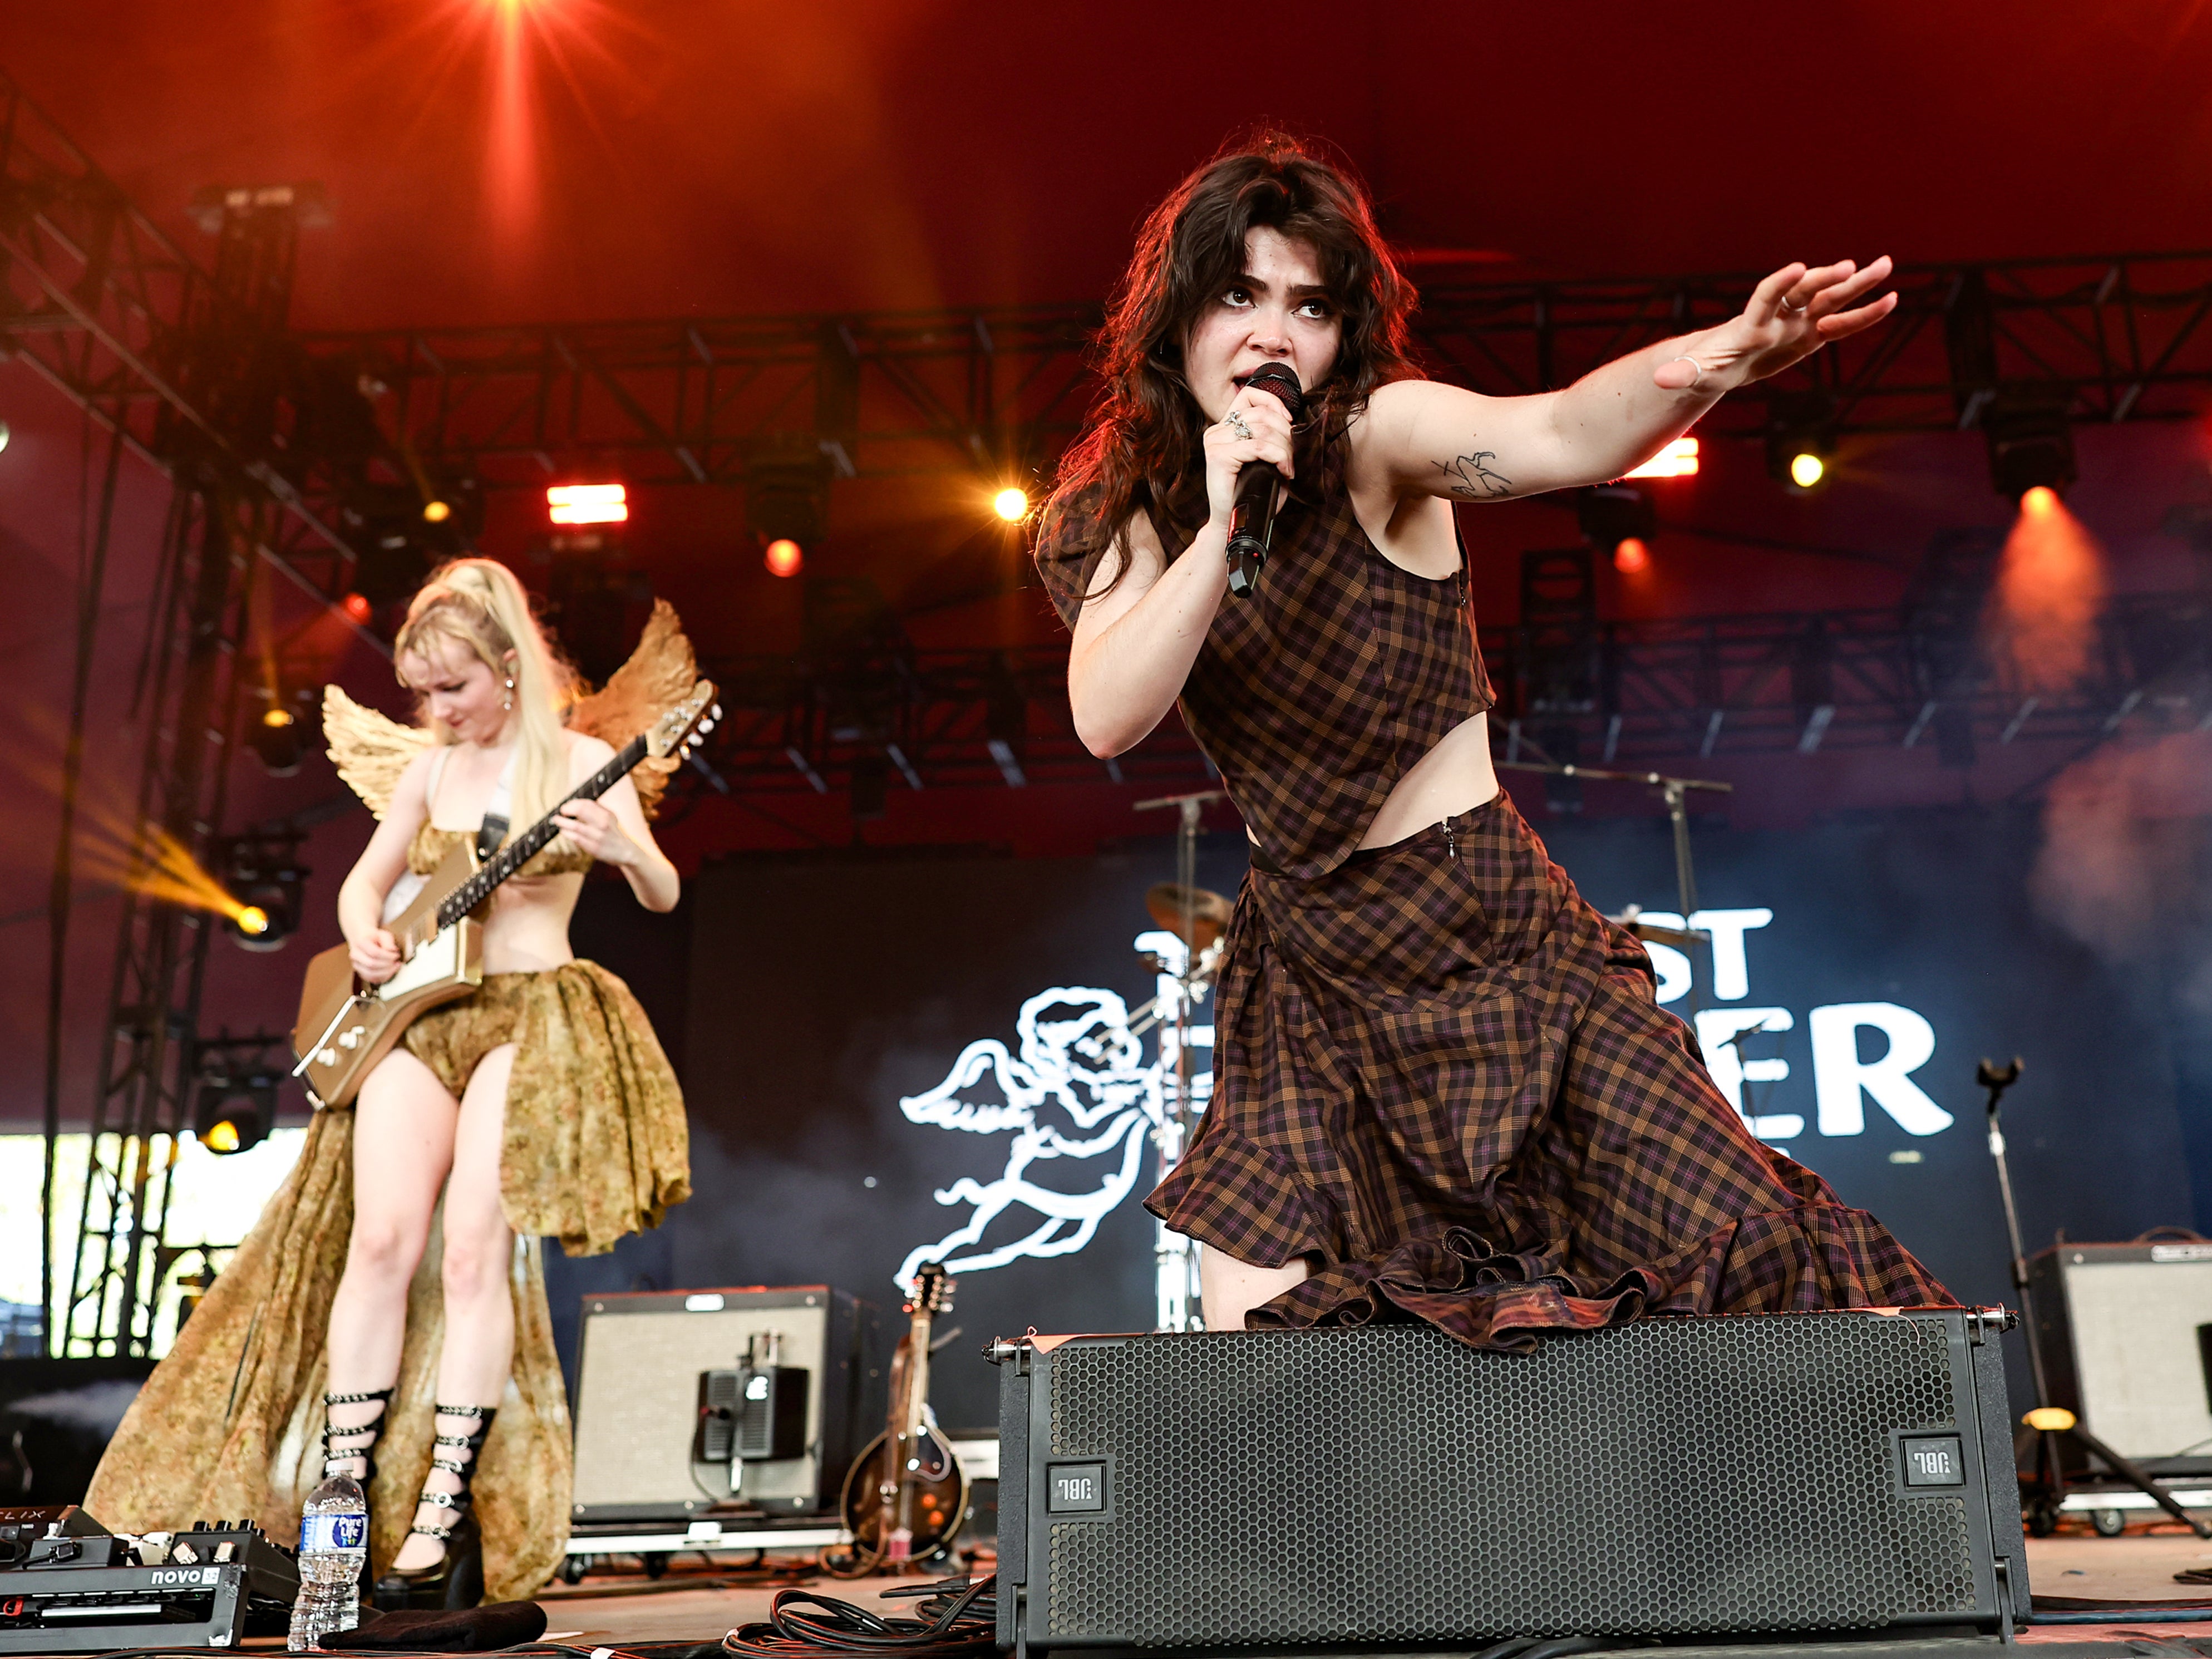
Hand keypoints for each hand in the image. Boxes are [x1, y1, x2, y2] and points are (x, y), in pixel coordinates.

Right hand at [350, 928, 400, 984]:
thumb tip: (392, 950)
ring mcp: (357, 966)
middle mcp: (355, 955)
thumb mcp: (383, 935)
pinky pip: (372, 979)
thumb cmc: (375, 939)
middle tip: (396, 962)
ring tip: (395, 967)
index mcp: (360, 943)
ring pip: (370, 974)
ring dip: (386, 972)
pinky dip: (383, 977)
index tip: (396, 955)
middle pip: (371, 964)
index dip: (388, 956)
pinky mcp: (361, 973)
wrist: (365, 942)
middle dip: (387, 965)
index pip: (374, 953)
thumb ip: (388, 941)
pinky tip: (390, 971)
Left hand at [555, 797, 637, 866]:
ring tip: (557, 820)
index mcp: (606, 814)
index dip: (573, 803)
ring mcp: (598, 836)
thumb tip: (576, 803)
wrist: (624, 851)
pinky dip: (567, 833)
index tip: (566, 805)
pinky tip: (563, 831)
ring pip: (576, 826)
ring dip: (563, 822)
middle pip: (581, 811)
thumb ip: (596, 809)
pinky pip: (576, 838)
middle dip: (567, 810)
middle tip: (561, 812)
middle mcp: (603, 824)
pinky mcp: (593, 848)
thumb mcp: (609, 817)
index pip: (586, 803)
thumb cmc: (612, 832)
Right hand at [1202, 382, 1297, 526]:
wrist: (1235, 522)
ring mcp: (1215, 442)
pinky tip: (1284, 471)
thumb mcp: (1264, 459)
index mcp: (1225, 426)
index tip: (1289, 422)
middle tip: (1294, 456)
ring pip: (1262, 429)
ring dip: (1285, 448)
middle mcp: (1217, 430)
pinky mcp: (1218, 456)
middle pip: (1262, 414)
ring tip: (1289, 466)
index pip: (1249, 395)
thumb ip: (1271, 437)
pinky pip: (1258, 447)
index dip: (1273, 402)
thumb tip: (1292, 422)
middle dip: (1286, 433)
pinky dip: (1278, 457)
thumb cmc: (1252, 492)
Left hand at [1653, 257, 1898, 390]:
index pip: (1765, 297)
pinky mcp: (1811, 334)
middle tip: (1852, 265)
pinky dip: (1863, 314)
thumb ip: (1683, 374)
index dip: (1779, 284)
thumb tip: (1660, 380)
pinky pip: (1841, 322)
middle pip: (1805, 292)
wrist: (1723, 362)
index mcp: (1751, 324)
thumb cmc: (1707, 366)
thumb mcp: (1695, 374)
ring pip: (1830, 300)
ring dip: (1856, 285)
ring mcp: (1798, 322)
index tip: (1796, 268)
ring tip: (1887, 265)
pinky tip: (1891, 299)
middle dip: (1827, 279)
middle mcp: (1779, 316)